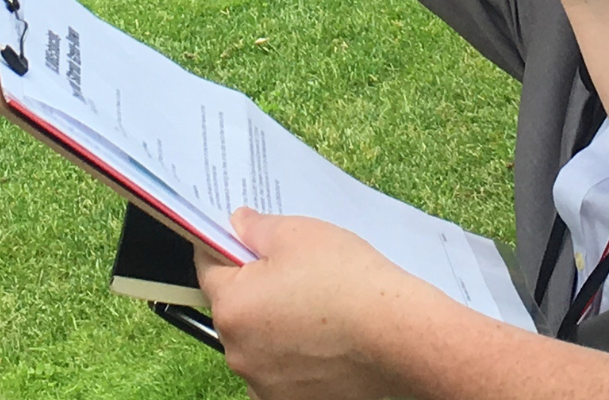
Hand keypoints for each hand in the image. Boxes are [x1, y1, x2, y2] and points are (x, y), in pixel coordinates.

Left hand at [195, 210, 443, 399]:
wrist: (399, 335)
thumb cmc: (350, 282)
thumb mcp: (298, 233)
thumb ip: (256, 227)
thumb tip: (237, 224)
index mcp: (232, 307)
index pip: (209, 267)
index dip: (226, 247)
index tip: (244, 241)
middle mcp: (238, 352)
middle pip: (235, 308)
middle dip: (256, 289)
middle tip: (294, 273)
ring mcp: (264, 382)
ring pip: (258, 342)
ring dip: (274, 326)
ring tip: (316, 309)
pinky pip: (280, 371)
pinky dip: (295, 357)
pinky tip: (324, 340)